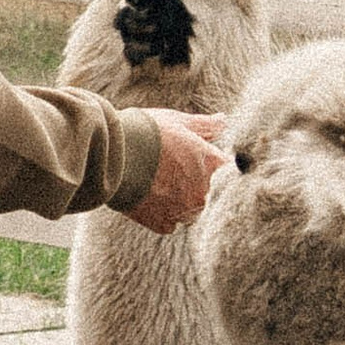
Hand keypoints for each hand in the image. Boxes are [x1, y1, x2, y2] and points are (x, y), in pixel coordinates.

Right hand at [120, 110, 228, 236]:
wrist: (115, 155)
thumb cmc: (148, 132)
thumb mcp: (179, 121)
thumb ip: (205, 125)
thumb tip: (224, 120)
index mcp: (211, 164)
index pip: (228, 171)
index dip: (215, 165)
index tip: (201, 160)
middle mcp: (203, 192)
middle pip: (209, 193)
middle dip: (197, 183)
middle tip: (174, 169)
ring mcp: (183, 211)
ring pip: (190, 210)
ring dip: (181, 200)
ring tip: (160, 182)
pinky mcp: (163, 224)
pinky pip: (170, 222)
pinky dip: (163, 213)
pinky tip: (151, 197)